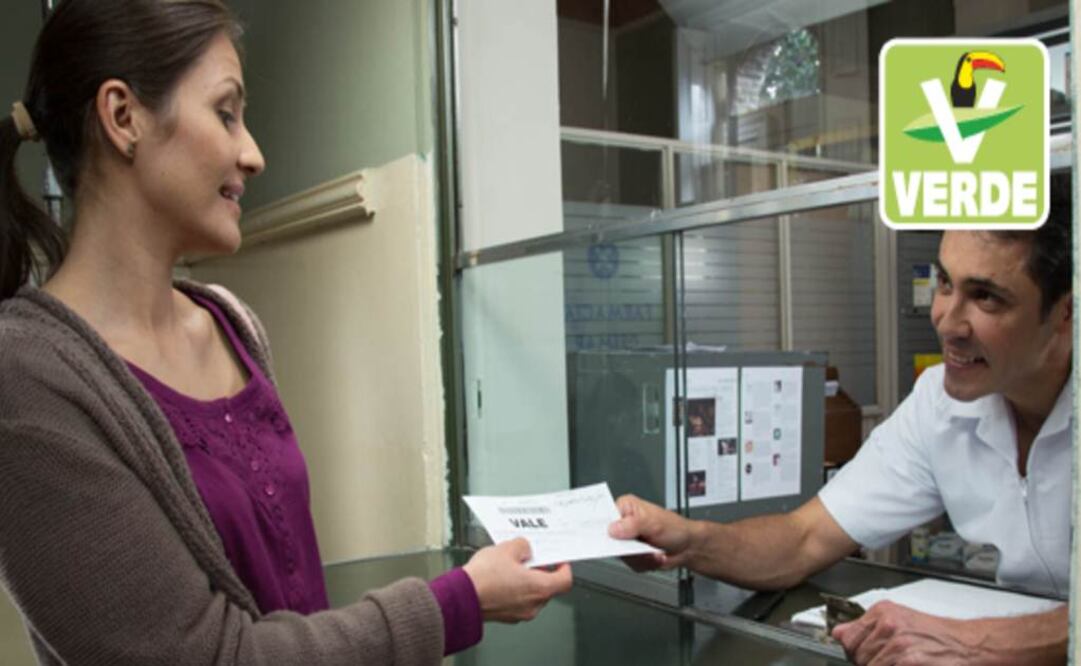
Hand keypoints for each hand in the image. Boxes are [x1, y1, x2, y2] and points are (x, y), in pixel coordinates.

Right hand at [463, 538, 572, 622]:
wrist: (461, 597)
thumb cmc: (484, 578)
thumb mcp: (506, 549)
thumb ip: (522, 546)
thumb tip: (525, 548)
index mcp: (540, 588)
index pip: (564, 580)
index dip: (564, 567)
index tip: (559, 560)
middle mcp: (533, 605)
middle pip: (548, 587)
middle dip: (540, 572)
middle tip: (531, 558)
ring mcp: (520, 613)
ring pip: (531, 595)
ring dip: (526, 581)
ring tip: (511, 566)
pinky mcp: (506, 616)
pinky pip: (517, 601)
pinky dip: (514, 590)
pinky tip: (501, 578)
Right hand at [607, 494, 694, 570]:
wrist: (687, 547)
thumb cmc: (674, 528)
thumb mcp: (653, 522)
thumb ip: (632, 524)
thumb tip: (613, 529)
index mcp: (625, 508)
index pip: (604, 516)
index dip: (601, 527)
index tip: (609, 537)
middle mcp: (623, 524)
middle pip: (610, 540)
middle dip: (629, 548)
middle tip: (641, 547)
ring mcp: (626, 540)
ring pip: (621, 555)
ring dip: (641, 557)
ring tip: (654, 550)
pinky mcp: (631, 554)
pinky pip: (631, 564)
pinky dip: (646, 563)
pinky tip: (654, 555)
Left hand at [832, 601, 987, 664]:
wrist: (971, 645)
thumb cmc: (939, 635)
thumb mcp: (900, 620)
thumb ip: (868, 627)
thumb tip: (839, 634)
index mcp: (883, 612)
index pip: (847, 638)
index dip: (854, 652)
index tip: (861, 656)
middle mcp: (888, 625)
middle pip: (857, 657)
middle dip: (869, 664)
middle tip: (890, 662)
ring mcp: (898, 645)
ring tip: (901, 664)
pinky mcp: (908, 662)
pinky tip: (907, 665)